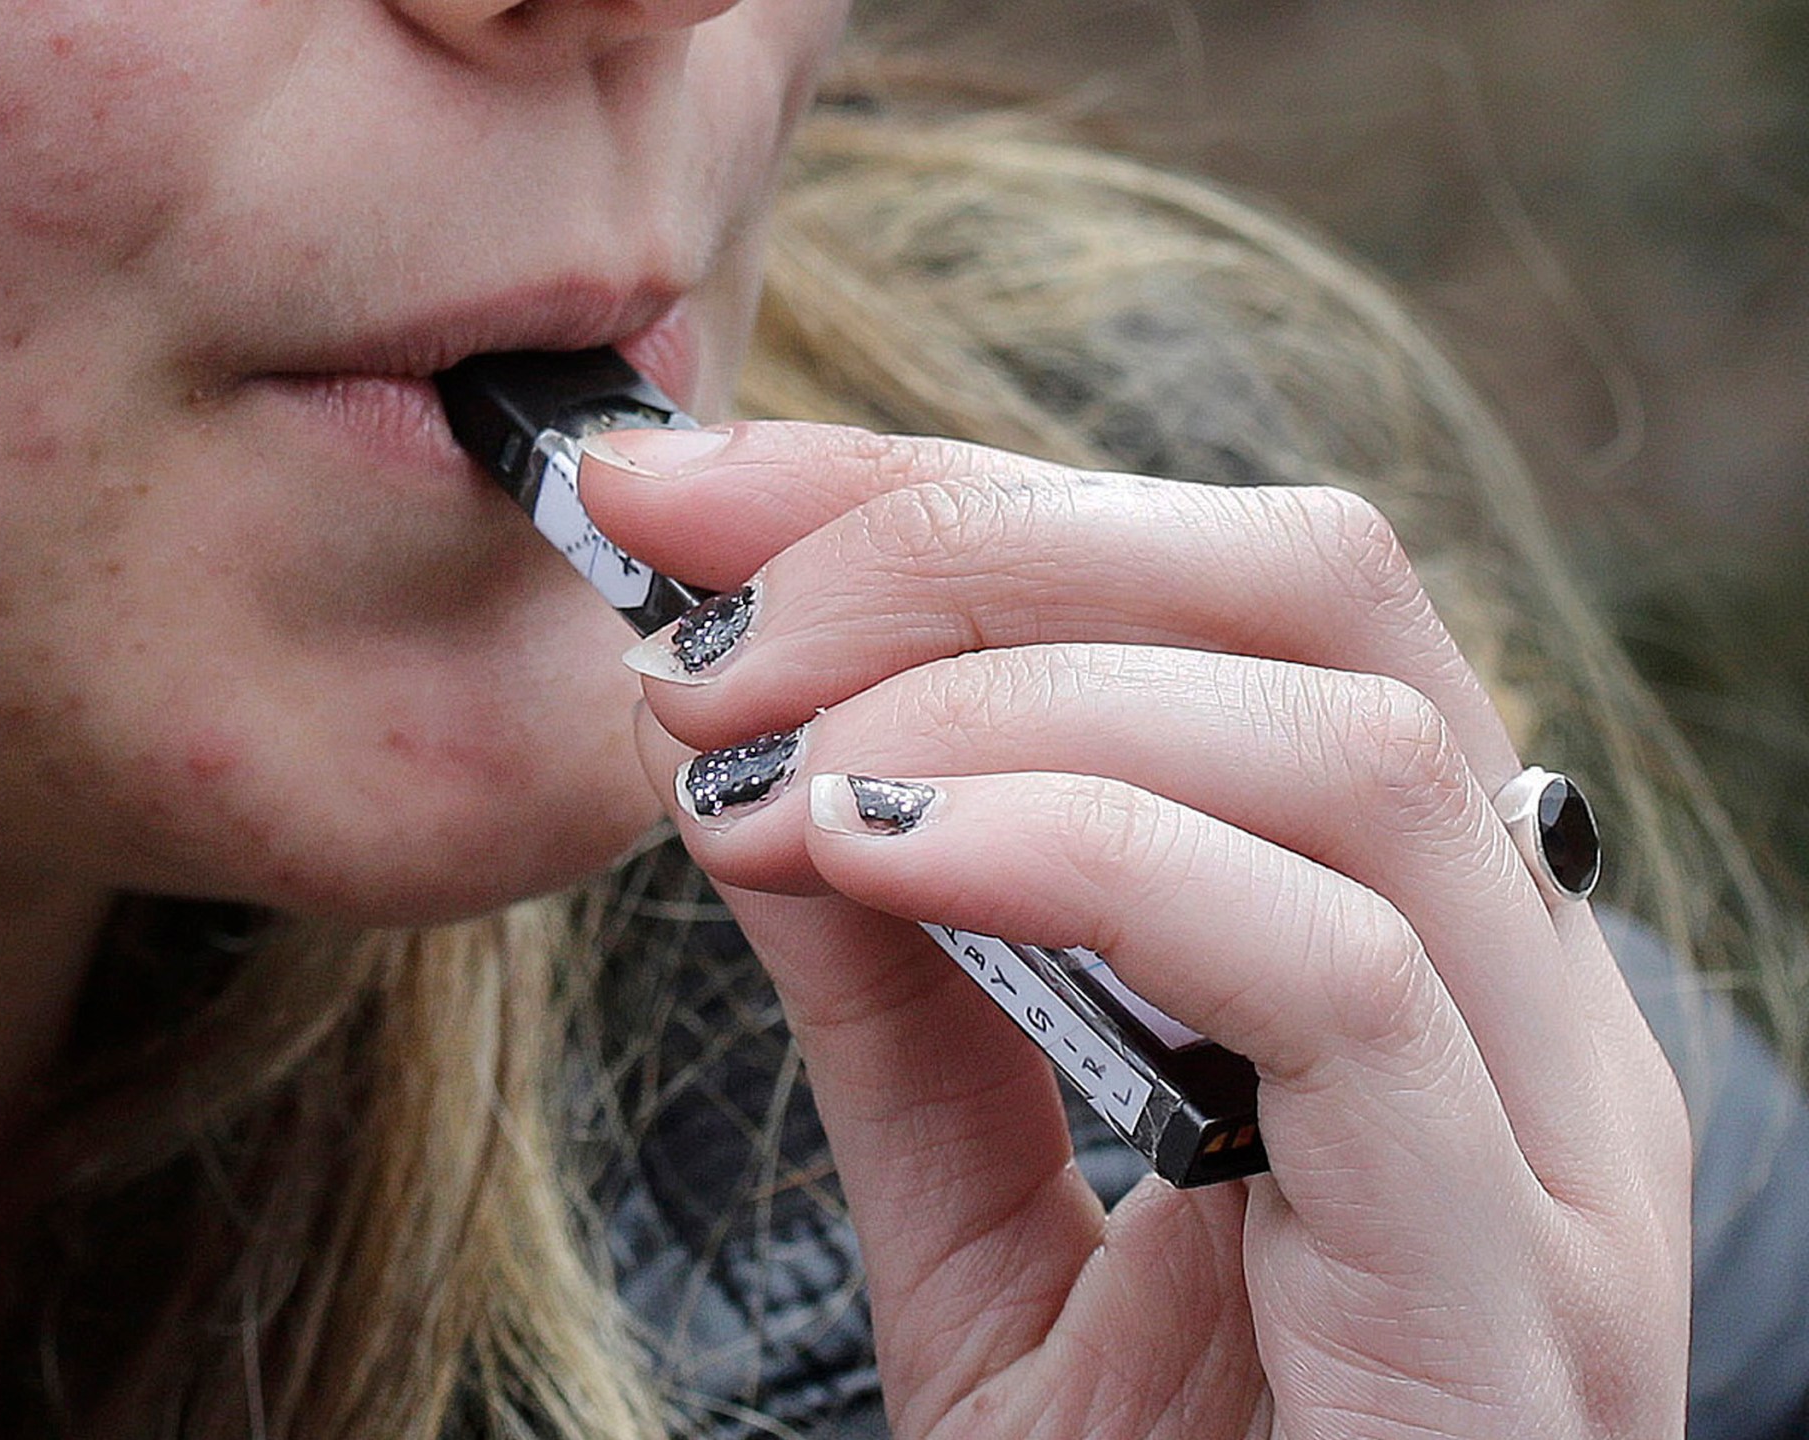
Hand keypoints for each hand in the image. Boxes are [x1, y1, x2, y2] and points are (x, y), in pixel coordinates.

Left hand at [580, 422, 1690, 1438]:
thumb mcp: (979, 1215)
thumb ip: (904, 988)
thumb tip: (760, 756)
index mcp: (1402, 938)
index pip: (1214, 590)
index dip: (935, 494)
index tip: (673, 494)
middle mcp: (1515, 995)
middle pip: (1312, 585)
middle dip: (967, 539)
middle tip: (703, 619)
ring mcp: (1546, 1133)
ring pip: (1342, 736)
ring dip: (999, 688)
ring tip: (760, 763)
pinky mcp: (1513, 1279)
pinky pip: (1341, 974)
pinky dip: (1085, 851)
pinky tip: (870, 857)